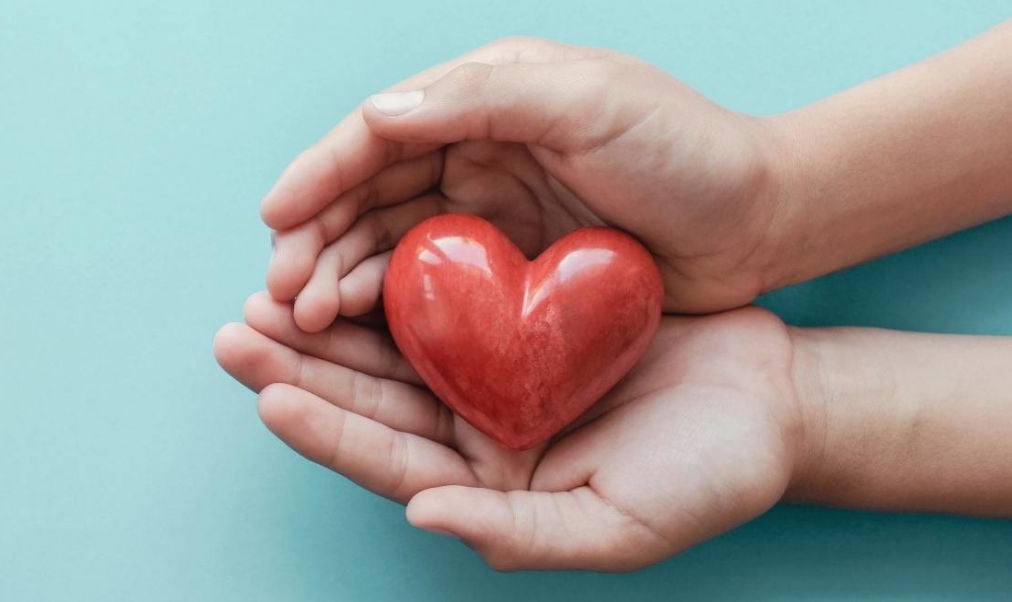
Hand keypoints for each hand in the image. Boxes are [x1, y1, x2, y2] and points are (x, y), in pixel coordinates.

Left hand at [214, 294, 807, 570]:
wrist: (770, 400)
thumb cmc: (708, 475)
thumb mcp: (616, 525)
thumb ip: (519, 532)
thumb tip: (424, 514)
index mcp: (490, 486)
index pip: (389, 461)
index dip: (326, 430)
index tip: (268, 392)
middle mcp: (480, 433)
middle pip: (372, 400)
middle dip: (301, 367)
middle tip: (237, 330)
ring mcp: (498, 375)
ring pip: (396, 347)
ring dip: (332, 320)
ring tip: (269, 292)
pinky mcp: (523, 322)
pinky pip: (449, 299)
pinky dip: (399, 280)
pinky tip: (357, 256)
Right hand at [262, 37, 785, 331]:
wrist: (761, 221)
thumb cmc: (687, 150)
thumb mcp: (591, 101)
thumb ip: (485, 97)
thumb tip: (376, 115)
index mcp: (488, 97)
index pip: (381, 132)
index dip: (321, 172)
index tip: (275, 217)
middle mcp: (478, 150)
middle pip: (371, 193)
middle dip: (317, 238)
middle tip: (279, 292)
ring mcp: (492, 212)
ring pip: (391, 243)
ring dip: (340, 275)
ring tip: (304, 315)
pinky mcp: (511, 269)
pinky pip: (433, 286)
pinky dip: (390, 305)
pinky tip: (359, 327)